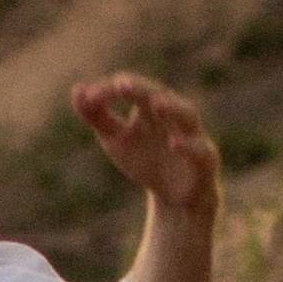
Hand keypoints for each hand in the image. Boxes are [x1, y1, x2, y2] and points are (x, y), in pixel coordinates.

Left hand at [70, 71, 221, 217]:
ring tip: (156, 104)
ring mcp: (192, 135)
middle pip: (159, 94)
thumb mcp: (116, 140)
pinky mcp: (205, 160)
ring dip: (173, 108)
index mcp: (150, 107)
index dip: (111, 91)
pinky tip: (173, 144)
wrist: (174, 197)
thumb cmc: (145, 159)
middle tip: (122, 84)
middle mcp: (173, 116)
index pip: (132, 88)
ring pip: (187, 115)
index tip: (90, 98)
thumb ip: (97, 116)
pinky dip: (188, 146)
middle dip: (142, 89)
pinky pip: (200, 150)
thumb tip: (77, 89)